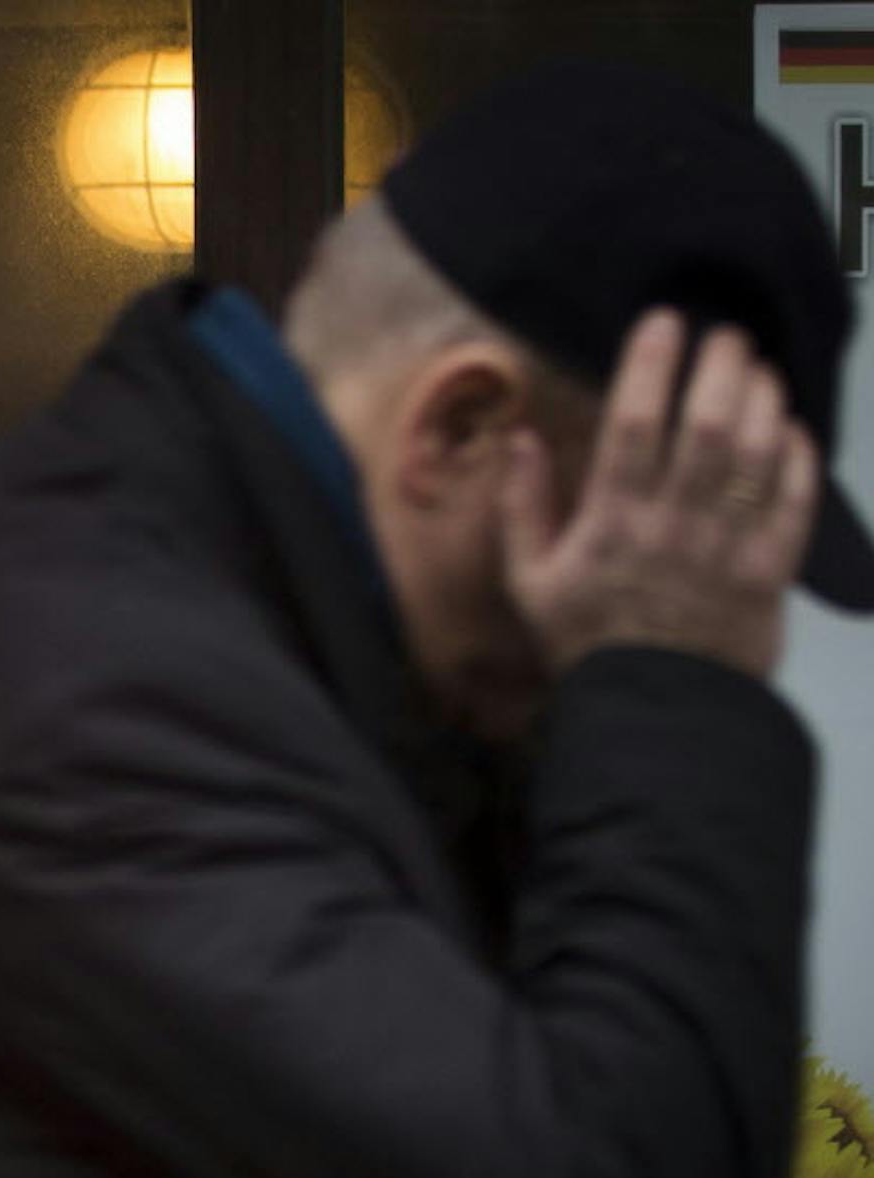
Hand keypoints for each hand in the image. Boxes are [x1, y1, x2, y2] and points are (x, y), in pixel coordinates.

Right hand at [499, 309, 820, 679]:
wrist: (650, 710)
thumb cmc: (586, 640)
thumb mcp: (528, 581)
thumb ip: (522, 508)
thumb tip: (521, 440)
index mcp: (611, 523)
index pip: (634, 426)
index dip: (651, 366)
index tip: (664, 322)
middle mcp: (673, 525)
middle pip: (708, 427)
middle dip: (722, 369)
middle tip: (727, 336)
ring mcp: (727, 547)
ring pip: (758, 455)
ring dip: (764, 402)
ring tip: (760, 371)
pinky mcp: (770, 570)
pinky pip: (796, 501)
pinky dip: (799, 458)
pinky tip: (790, 431)